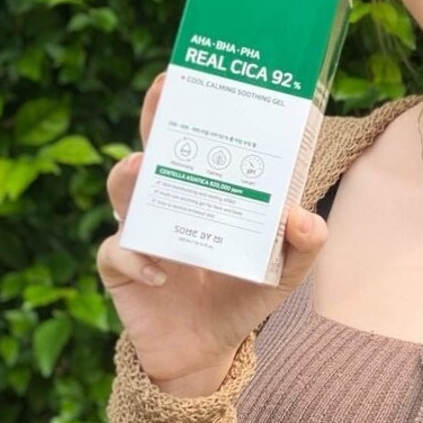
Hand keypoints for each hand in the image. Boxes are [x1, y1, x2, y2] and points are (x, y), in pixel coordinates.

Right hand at [97, 73, 328, 393]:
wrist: (208, 350)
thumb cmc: (245, 295)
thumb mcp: (286, 270)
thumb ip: (304, 244)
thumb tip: (304, 216)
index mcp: (209, 189)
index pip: (204, 138)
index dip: (202, 105)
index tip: (207, 73)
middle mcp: (171, 198)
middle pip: (158, 144)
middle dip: (159, 113)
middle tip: (165, 88)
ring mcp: (142, 229)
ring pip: (125, 189)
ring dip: (132, 176)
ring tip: (142, 166)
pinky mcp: (122, 267)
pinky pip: (118, 254)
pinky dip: (136, 259)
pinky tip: (161, 271)